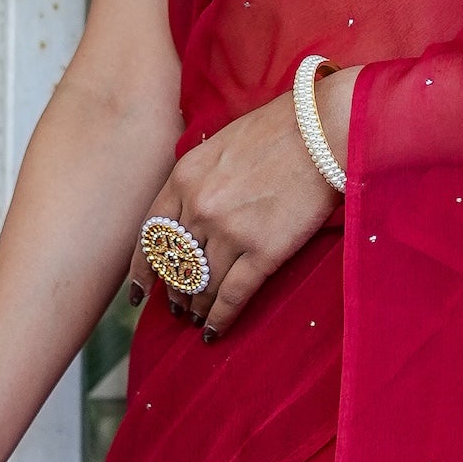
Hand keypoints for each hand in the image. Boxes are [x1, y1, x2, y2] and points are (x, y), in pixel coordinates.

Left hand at [139, 72, 348, 338]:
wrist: (323, 130)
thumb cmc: (281, 130)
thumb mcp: (222, 145)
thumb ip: (201, 177)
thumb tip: (193, 207)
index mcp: (183, 178)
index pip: (150, 233)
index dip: (143, 268)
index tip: (139, 291)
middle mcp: (198, 207)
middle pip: (175, 263)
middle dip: (174, 292)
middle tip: (176, 309)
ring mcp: (229, 231)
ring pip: (201, 283)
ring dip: (196, 307)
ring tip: (197, 320)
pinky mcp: (263, 251)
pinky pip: (232, 295)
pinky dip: (220, 317)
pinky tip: (214, 331)